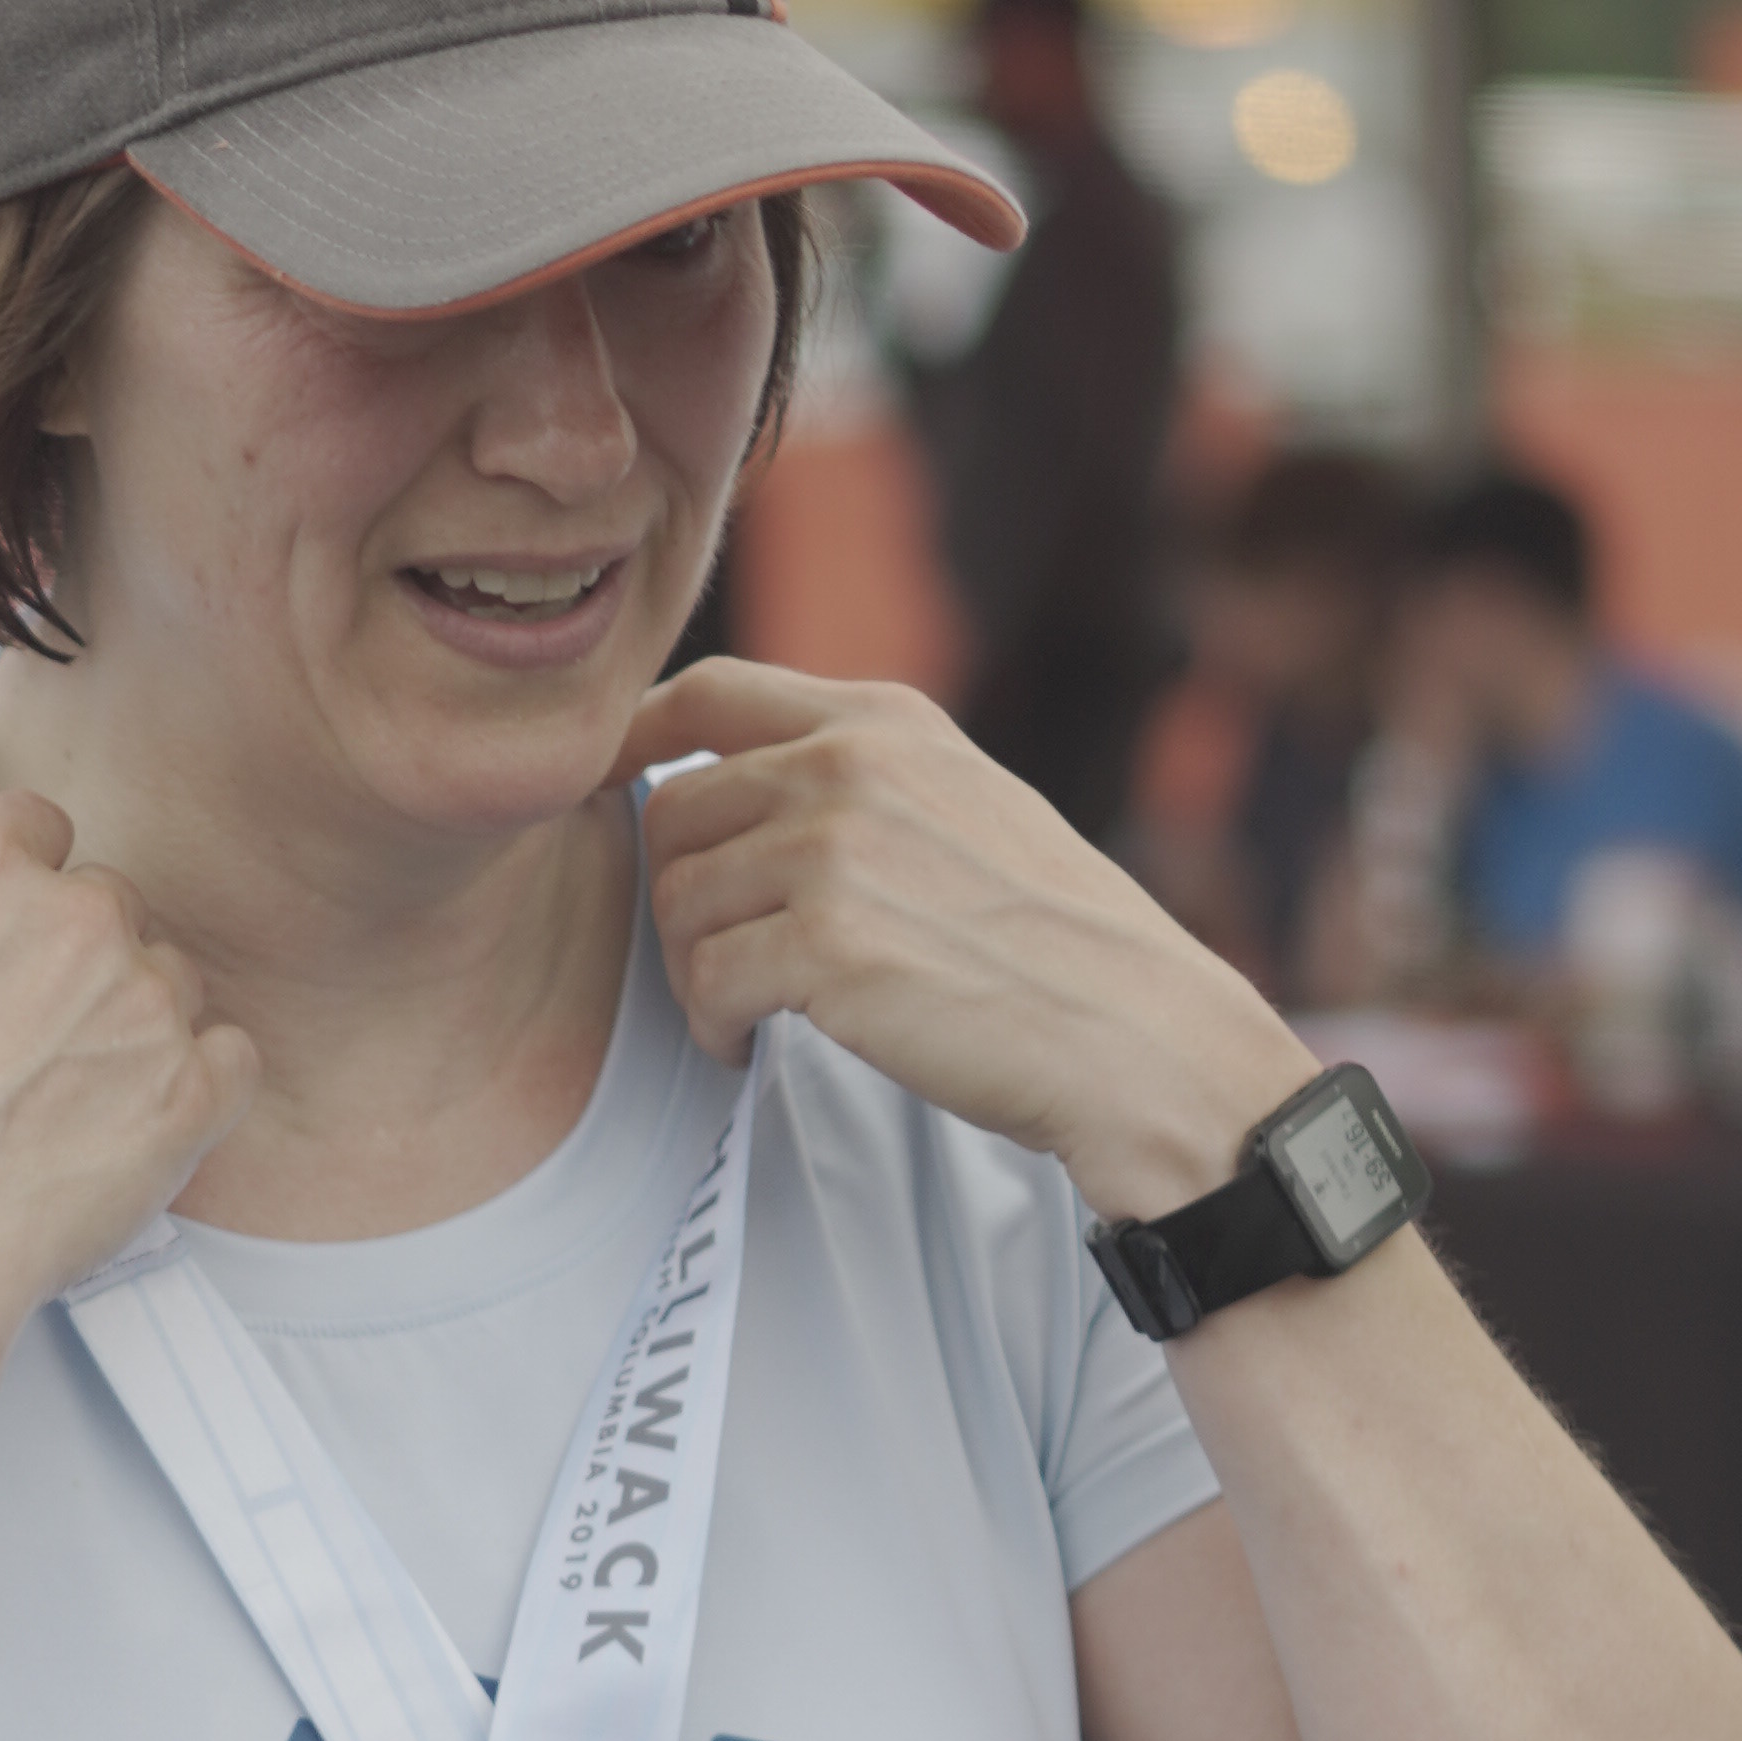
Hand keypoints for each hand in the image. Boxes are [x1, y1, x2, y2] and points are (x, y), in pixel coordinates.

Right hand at [0, 791, 256, 1469]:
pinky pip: (233, 1059)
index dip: (31, 876)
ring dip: (141, 1026)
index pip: (41, 823)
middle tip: (42, 1040)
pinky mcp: (193, 1088)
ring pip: (174, 980)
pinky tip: (146, 1128)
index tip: (22, 929)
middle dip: (85, 962)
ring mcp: (142, 1000)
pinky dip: (202, 1089)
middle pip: (113, 905)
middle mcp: (74, 916)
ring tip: (80, 1102)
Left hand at [627, 657, 1311, 1220]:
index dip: (632, 742)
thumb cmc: (1053, 943)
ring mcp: (836, 851)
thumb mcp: (964, 805)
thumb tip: (738, 782)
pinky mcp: (825, 946)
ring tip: (752, 1015)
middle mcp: (851, 765)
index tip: (606, 794)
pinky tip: (755, 1046)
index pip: (707, 693)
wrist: (1135, 1036)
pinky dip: (715, 1027)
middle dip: (681, 901)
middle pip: (672, 815)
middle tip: (728, 965)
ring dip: (698, 975)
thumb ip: (861, 778)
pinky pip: (704, 981)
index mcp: (884, 719)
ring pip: (678, 905)